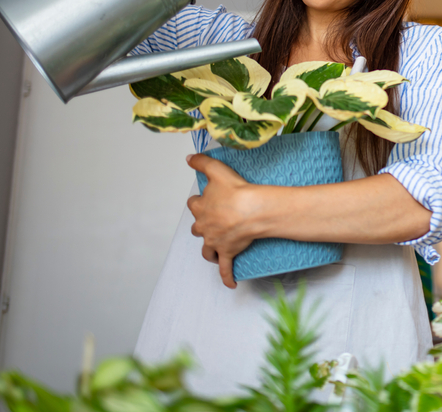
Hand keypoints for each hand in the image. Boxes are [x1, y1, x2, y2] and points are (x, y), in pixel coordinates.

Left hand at [186, 154, 266, 288]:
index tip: (206, 199)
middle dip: (203, 225)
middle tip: (214, 220)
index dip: (199, 201)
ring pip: (206, 249)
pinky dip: (227, 277)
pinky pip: (225, 268)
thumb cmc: (237, 191)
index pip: (193, 204)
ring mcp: (215, 241)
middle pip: (197, 228)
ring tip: (214, 249)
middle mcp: (204, 226)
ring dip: (209, 249)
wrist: (252, 210)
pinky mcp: (227, 253)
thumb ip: (202, 162)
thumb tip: (189, 158)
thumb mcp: (217, 170)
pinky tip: (230, 284)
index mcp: (201, 208)